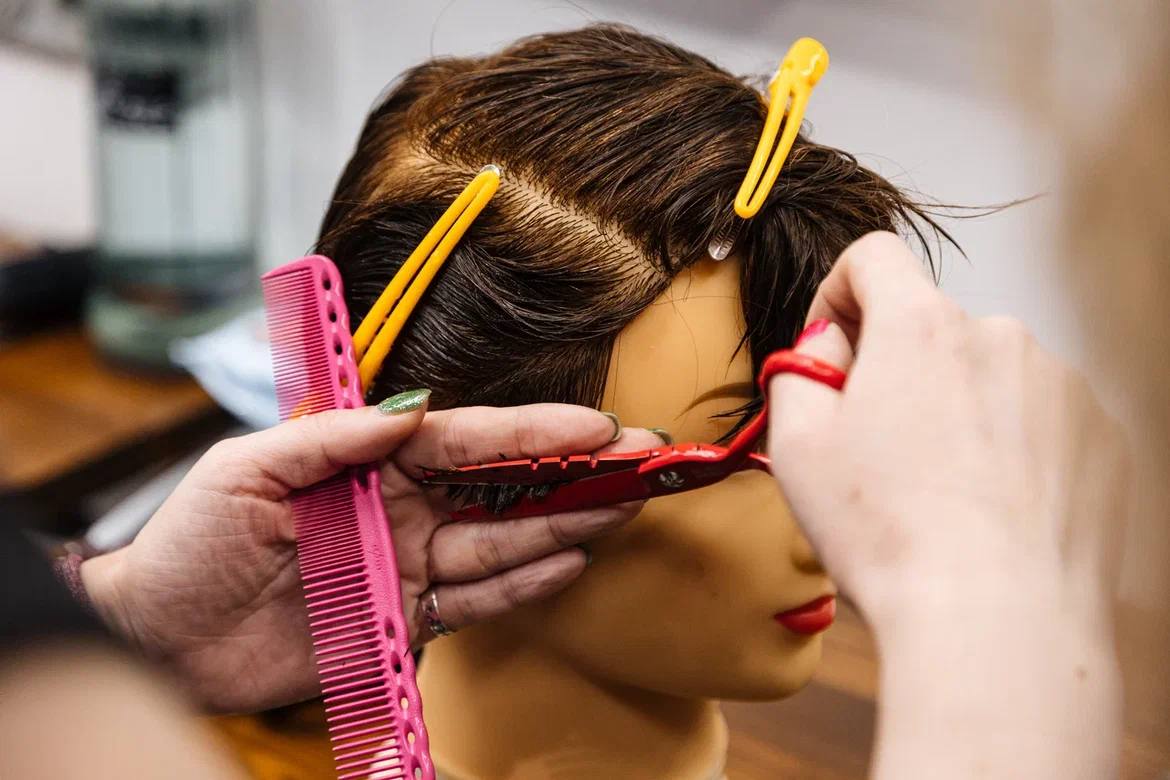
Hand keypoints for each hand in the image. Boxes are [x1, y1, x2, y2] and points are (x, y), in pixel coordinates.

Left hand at [80, 397, 656, 712]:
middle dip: (572, 472)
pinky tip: (567, 562)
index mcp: (367, 462)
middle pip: (502, 486)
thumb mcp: (247, 470)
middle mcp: (399, 508)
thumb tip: (415, 409)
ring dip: (564, 525)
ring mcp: (406, 564)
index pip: (466, 439)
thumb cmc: (188, 543)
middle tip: (641, 461)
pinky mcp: (402, 621)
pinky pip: (473, 602)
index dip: (533, 430)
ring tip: (623, 509)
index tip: (595, 424)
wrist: (156, 639)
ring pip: (501, 541)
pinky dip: (521, 584)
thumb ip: (332, 439)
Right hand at [766, 232, 1127, 777]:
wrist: (997, 619)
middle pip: (931, 326)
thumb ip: (799, 371)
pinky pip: (1040, 420)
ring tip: (939, 493)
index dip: (838, 296)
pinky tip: (988, 509)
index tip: (833, 350)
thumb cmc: (891, 536)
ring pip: (988, 375)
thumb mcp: (797, 449)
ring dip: (958, 409)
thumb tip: (826, 348)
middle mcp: (1001, 336)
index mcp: (920, 327)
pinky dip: (1010, 448)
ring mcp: (1062, 386)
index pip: (874, 257)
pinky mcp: (1102, 437)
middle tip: (877, 450)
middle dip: (898, 370)